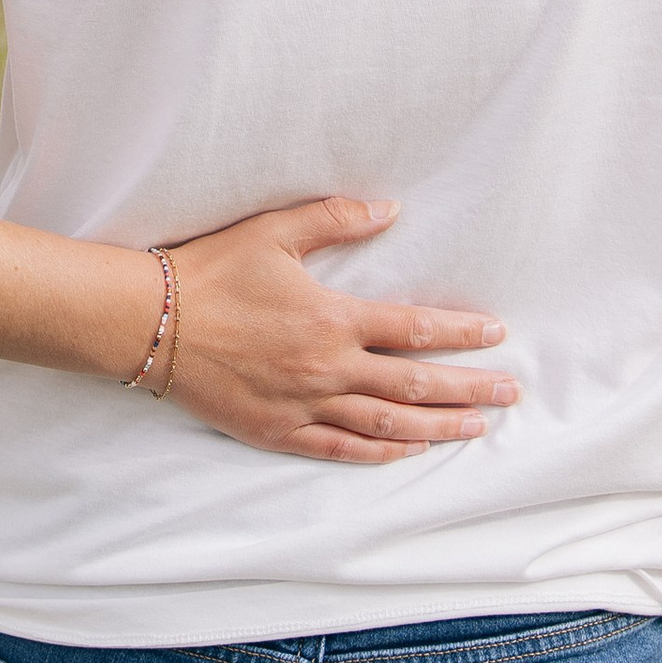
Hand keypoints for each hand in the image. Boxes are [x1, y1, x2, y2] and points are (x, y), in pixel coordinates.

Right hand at [165, 198, 518, 462]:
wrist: (150, 323)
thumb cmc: (211, 271)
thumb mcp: (273, 231)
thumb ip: (335, 219)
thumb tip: (390, 209)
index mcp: (332, 319)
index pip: (414, 329)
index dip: (460, 332)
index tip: (495, 333)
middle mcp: (327, 369)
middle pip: (415, 386)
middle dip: (469, 389)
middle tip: (510, 392)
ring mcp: (305, 407)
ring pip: (387, 426)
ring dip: (438, 427)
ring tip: (477, 427)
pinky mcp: (278, 432)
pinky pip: (341, 450)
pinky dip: (381, 453)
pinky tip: (408, 450)